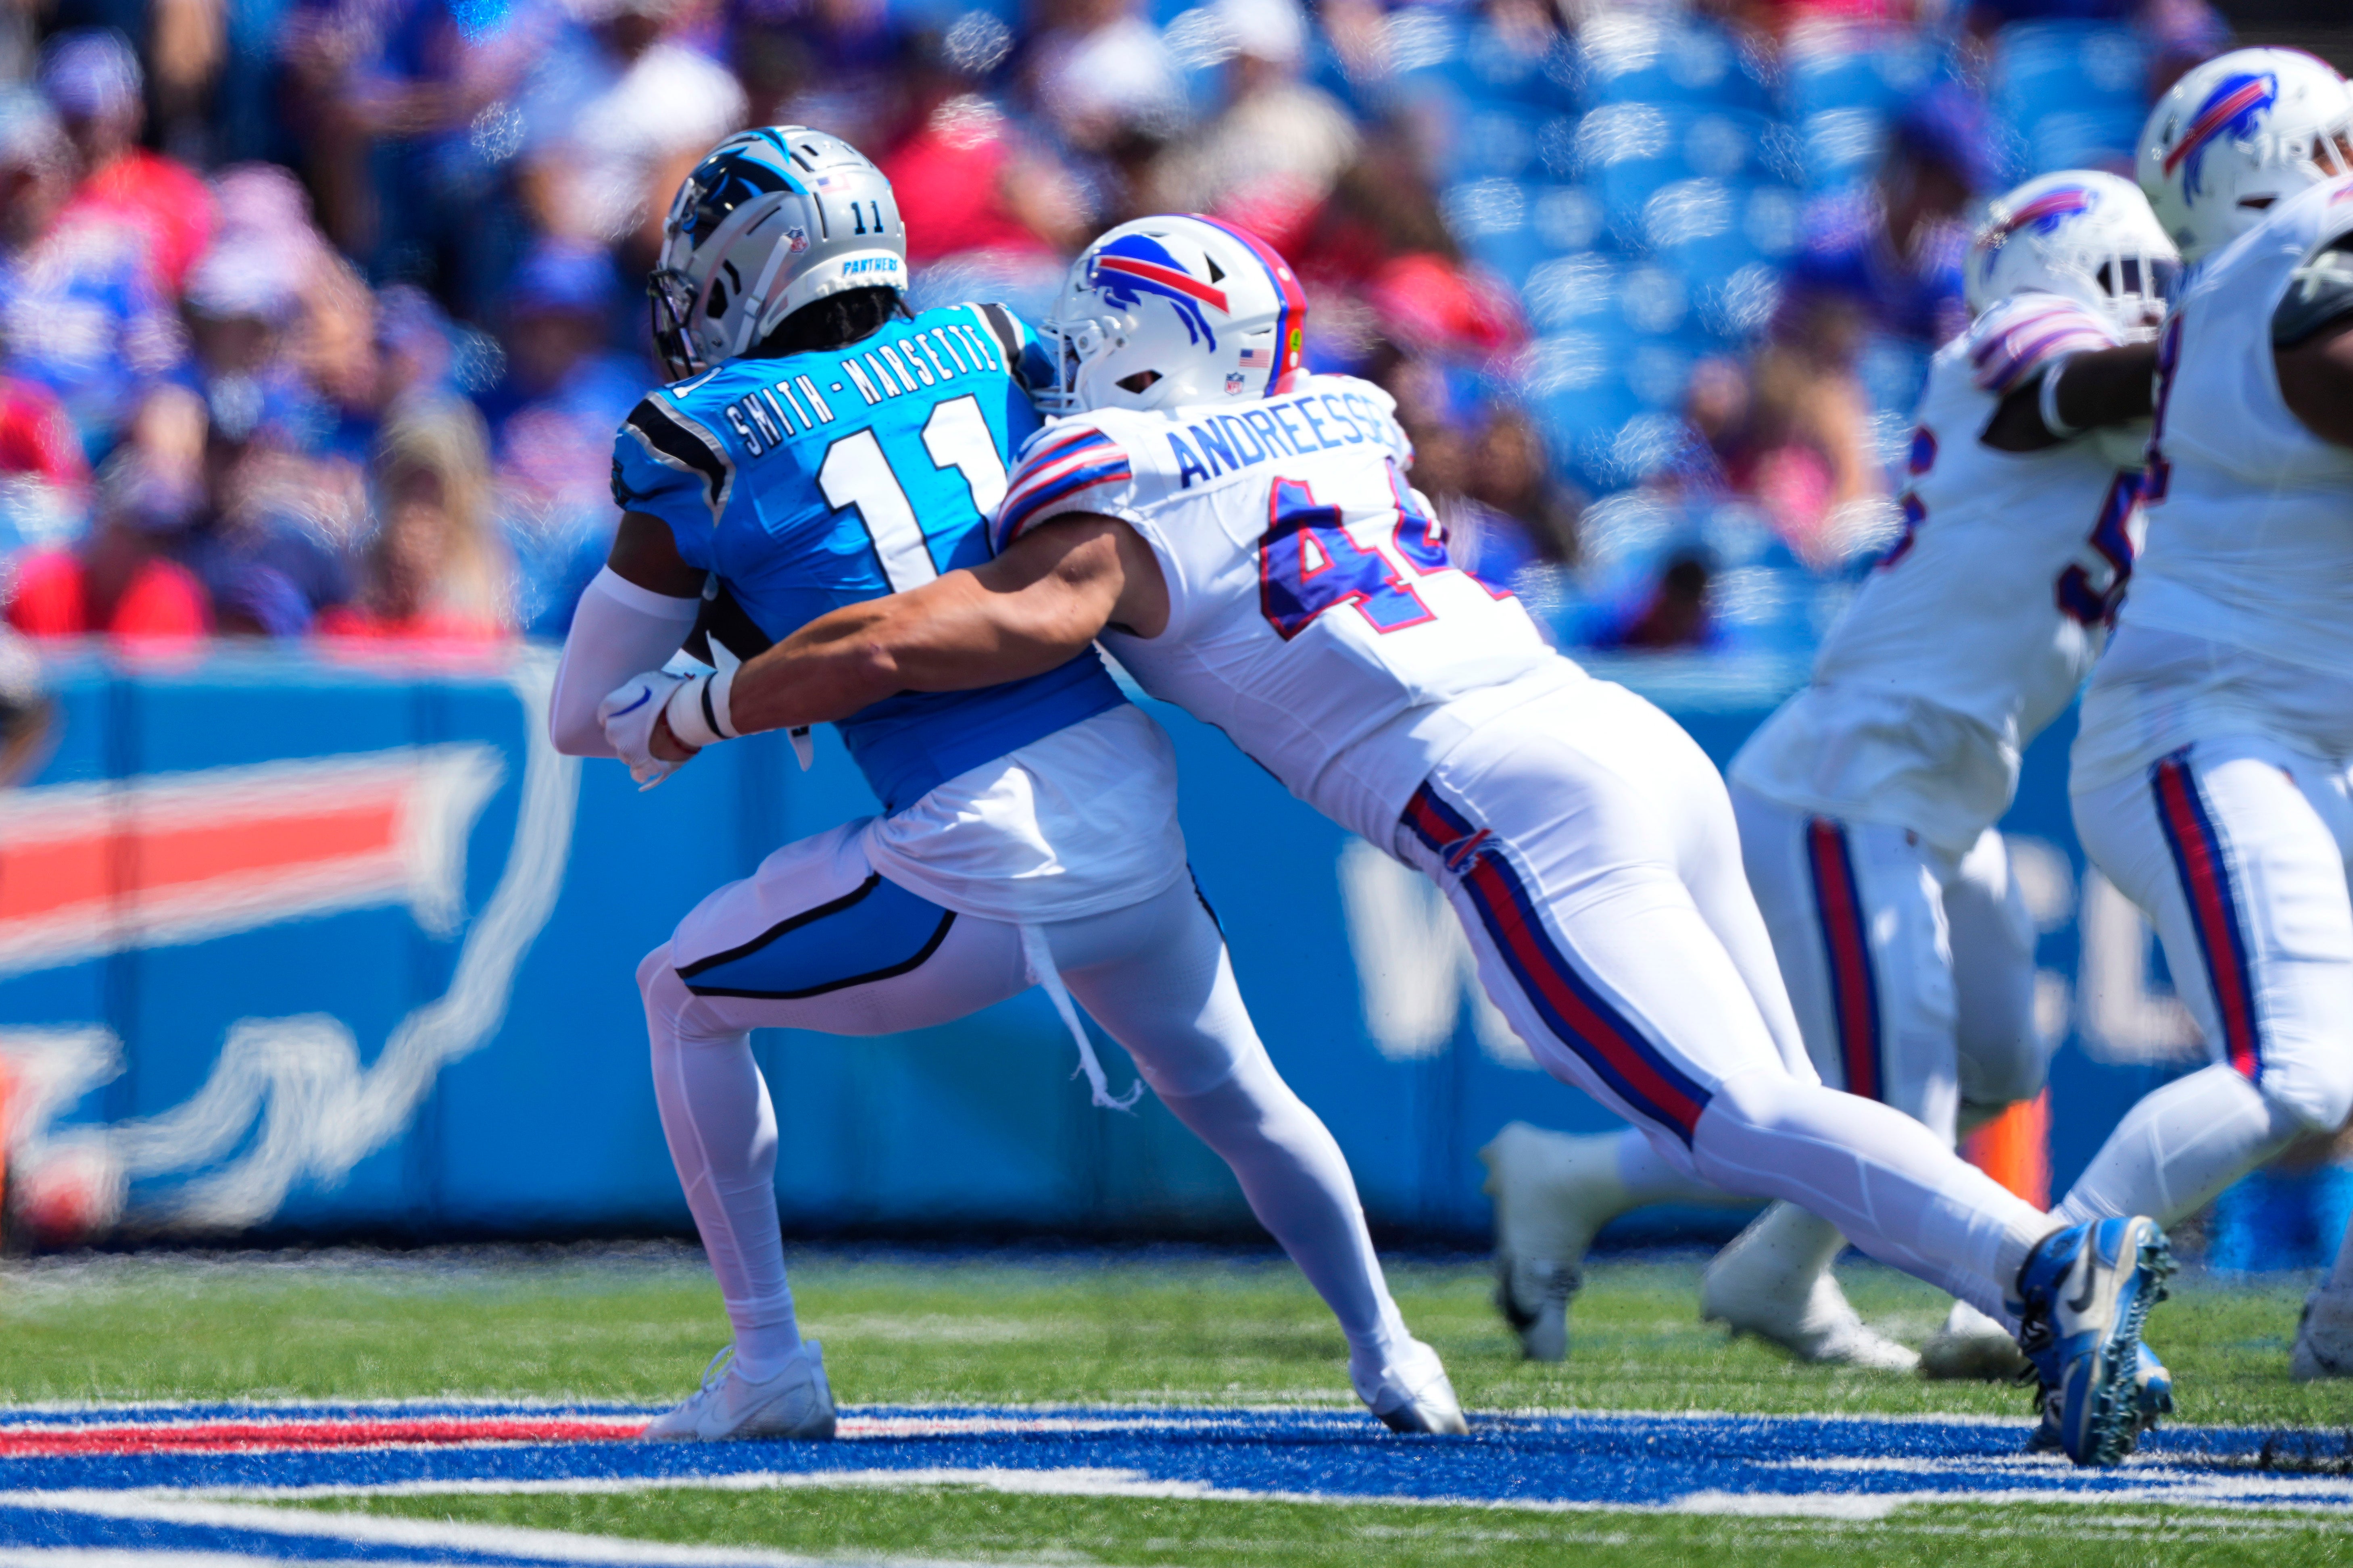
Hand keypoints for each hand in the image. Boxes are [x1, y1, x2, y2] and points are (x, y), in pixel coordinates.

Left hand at [599, 671, 694, 788]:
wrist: (686, 714)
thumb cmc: (669, 693)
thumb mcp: (649, 679)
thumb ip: (636, 689)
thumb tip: (638, 693)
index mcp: (610, 708)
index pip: (605, 714)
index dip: (621, 715)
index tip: (633, 716)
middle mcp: (612, 730)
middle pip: (615, 734)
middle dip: (628, 733)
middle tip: (648, 728)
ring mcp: (624, 750)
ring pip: (626, 753)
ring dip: (637, 750)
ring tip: (657, 744)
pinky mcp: (638, 765)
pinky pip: (636, 772)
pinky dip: (642, 771)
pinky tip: (652, 767)